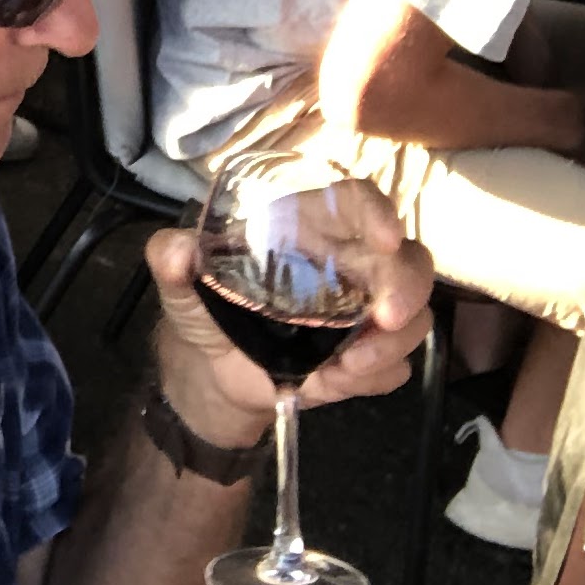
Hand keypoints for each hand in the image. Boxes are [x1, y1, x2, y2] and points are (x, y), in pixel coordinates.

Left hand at [146, 193, 434, 450]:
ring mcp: (361, 314)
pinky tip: (337, 381)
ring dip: (391, 344)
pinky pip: (397, 366)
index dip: (377, 211)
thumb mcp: (180, 283)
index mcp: (307, 230)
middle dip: (406, 287)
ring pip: (413, 316)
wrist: (212, 374)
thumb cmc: (205, 310)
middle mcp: (346, 266)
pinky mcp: (365, 359)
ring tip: (345, 368)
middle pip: (407, 260)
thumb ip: (171, 261)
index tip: (386, 236)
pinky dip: (378, 376)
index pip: (354, 203)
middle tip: (386, 318)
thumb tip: (174, 250)